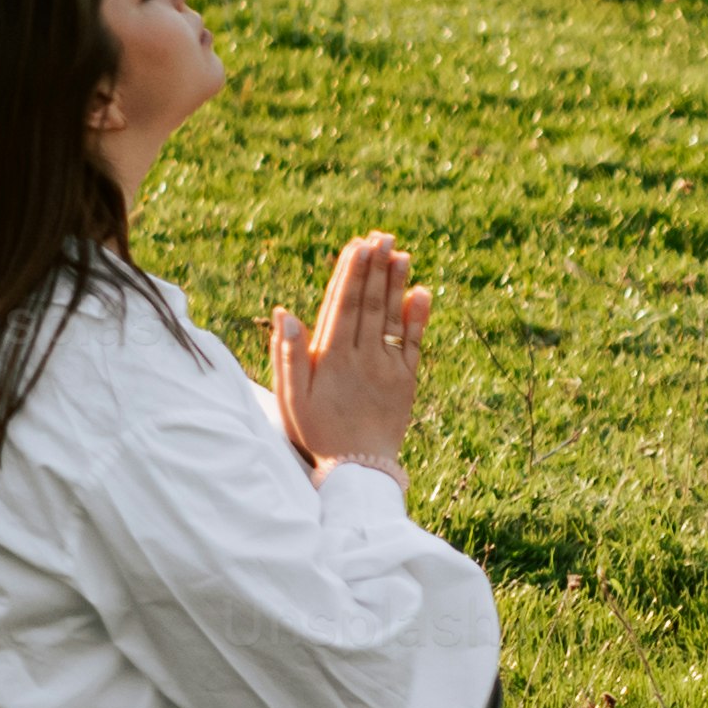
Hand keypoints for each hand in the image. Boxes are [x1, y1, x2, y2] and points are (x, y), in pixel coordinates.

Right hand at [268, 231, 430, 473]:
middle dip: (375, 268)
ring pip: (392, 318)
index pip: (343, 306)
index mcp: (334, 359)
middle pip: (370, 304)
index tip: (358, 245)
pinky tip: (422, 292)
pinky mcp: (406, 380)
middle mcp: (364, 358)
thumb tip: (285, 312)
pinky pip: (414, 344)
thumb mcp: (292, 398)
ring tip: (400, 253)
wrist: (360, 470)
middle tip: (381, 237)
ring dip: (396, 284)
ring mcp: (389, 368)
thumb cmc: (317, 431)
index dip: (352, 273)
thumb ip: (288, 355)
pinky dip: (418, 318)